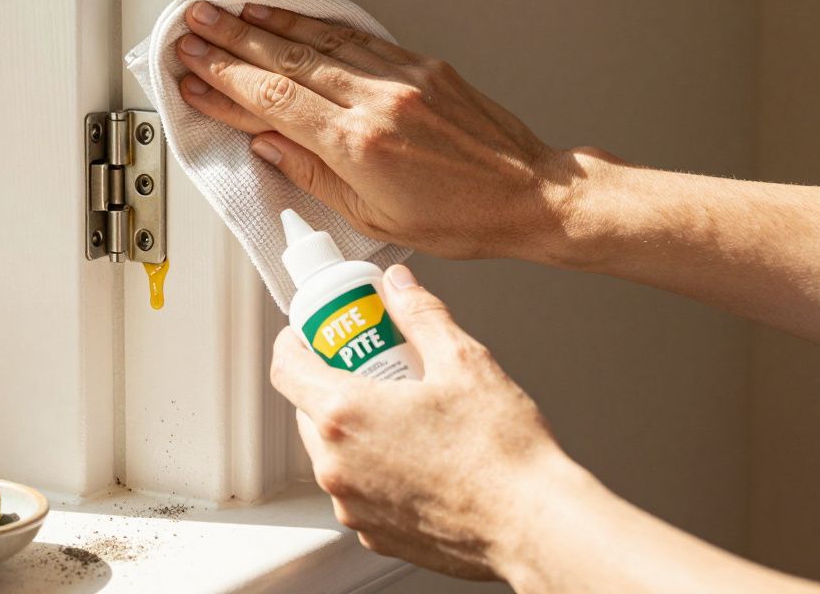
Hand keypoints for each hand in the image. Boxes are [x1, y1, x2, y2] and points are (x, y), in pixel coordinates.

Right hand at [174, 1, 582, 259]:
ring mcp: (400, 77)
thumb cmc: (460, 218)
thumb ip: (313, 176)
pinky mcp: (420, 65)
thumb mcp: (374, 217)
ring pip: (318, 41)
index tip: (193, 76)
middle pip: (286, 63)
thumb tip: (267, 145)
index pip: (273, 104)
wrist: (529, 193)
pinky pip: (357, 36)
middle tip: (192, 30)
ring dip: (266, 25)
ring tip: (227, 13)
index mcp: (360, 146)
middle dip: (231, 44)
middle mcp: (377, 102)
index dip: (226, 86)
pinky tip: (289, 18)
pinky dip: (315, 25)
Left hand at [269, 263, 565, 579]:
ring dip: (354, 431)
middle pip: (309, 412)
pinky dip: (374, 470)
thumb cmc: (501, 453)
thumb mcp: (463, 361)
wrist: (533, 524)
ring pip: (333, 454)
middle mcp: (337, 466)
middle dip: (333, 385)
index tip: (313, 334)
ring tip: (404, 415)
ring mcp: (352, 505)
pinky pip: (358, 491)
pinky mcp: (374, 534)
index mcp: (345, 416)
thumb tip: (399, 286)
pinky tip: (418, 458)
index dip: (295, 343)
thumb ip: (420, 315)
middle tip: (373, 368)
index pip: (286, 369)